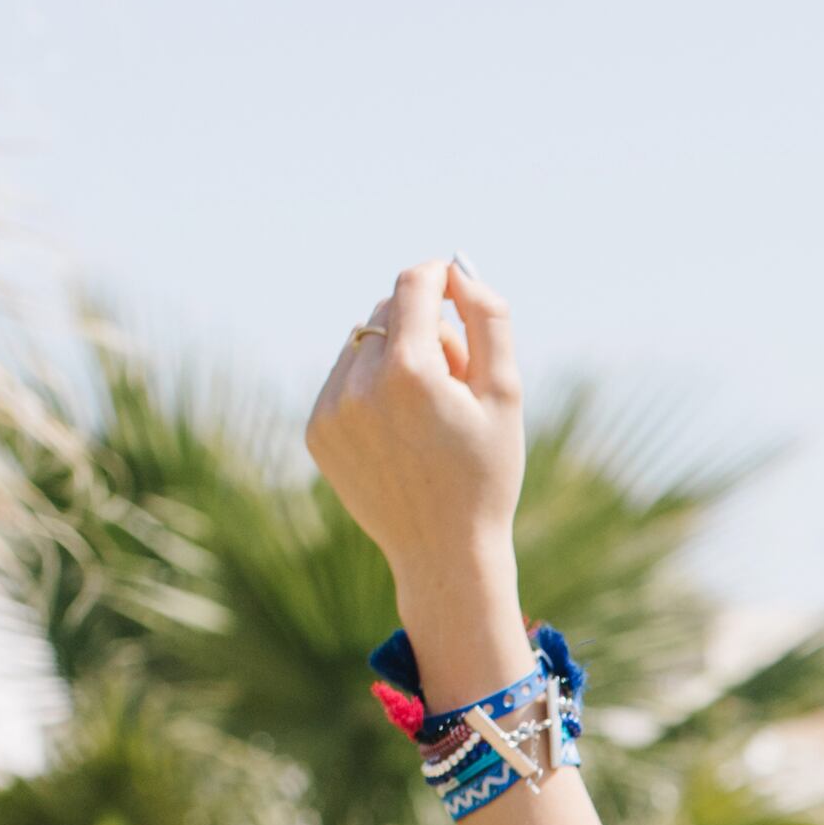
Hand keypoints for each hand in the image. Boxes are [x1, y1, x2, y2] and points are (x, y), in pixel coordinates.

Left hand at [305, 256, 534, 699]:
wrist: (444, 554)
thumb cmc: (486, 473)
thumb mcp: (506, 394)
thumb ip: (488, 321)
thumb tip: (457, 270)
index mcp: (410, 372)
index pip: (413, 286)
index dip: (438, 274)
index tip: (454, 278)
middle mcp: (360, 386)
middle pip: (386, 312)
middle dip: (422, 327)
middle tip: (456, 376)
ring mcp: (332, 410)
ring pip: (361, 344)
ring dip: (394, 357)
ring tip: (426, 413)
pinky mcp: (317, 431)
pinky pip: (342, 380)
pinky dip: (370, 388)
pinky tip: (399, 433)